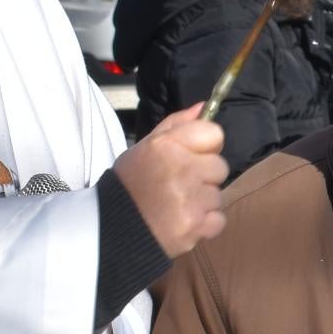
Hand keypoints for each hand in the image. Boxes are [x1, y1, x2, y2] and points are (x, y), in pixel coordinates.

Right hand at [115, 108, 229, 257]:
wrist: (112, 226)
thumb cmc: (131, 182)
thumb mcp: (146, 146)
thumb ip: (177, 125)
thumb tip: (203, 107)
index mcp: (167, 145)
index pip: (214, 134)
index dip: (205, 146)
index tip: (191, 157)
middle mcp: (182, 169)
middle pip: (220, 166)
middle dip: (204, 176)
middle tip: (180, 185)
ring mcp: (190, 199)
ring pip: (218, 195)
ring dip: (203, 202)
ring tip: (177, 205)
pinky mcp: (195, 226)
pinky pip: (218, 220)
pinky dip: (205, 224)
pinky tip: (183, 221)